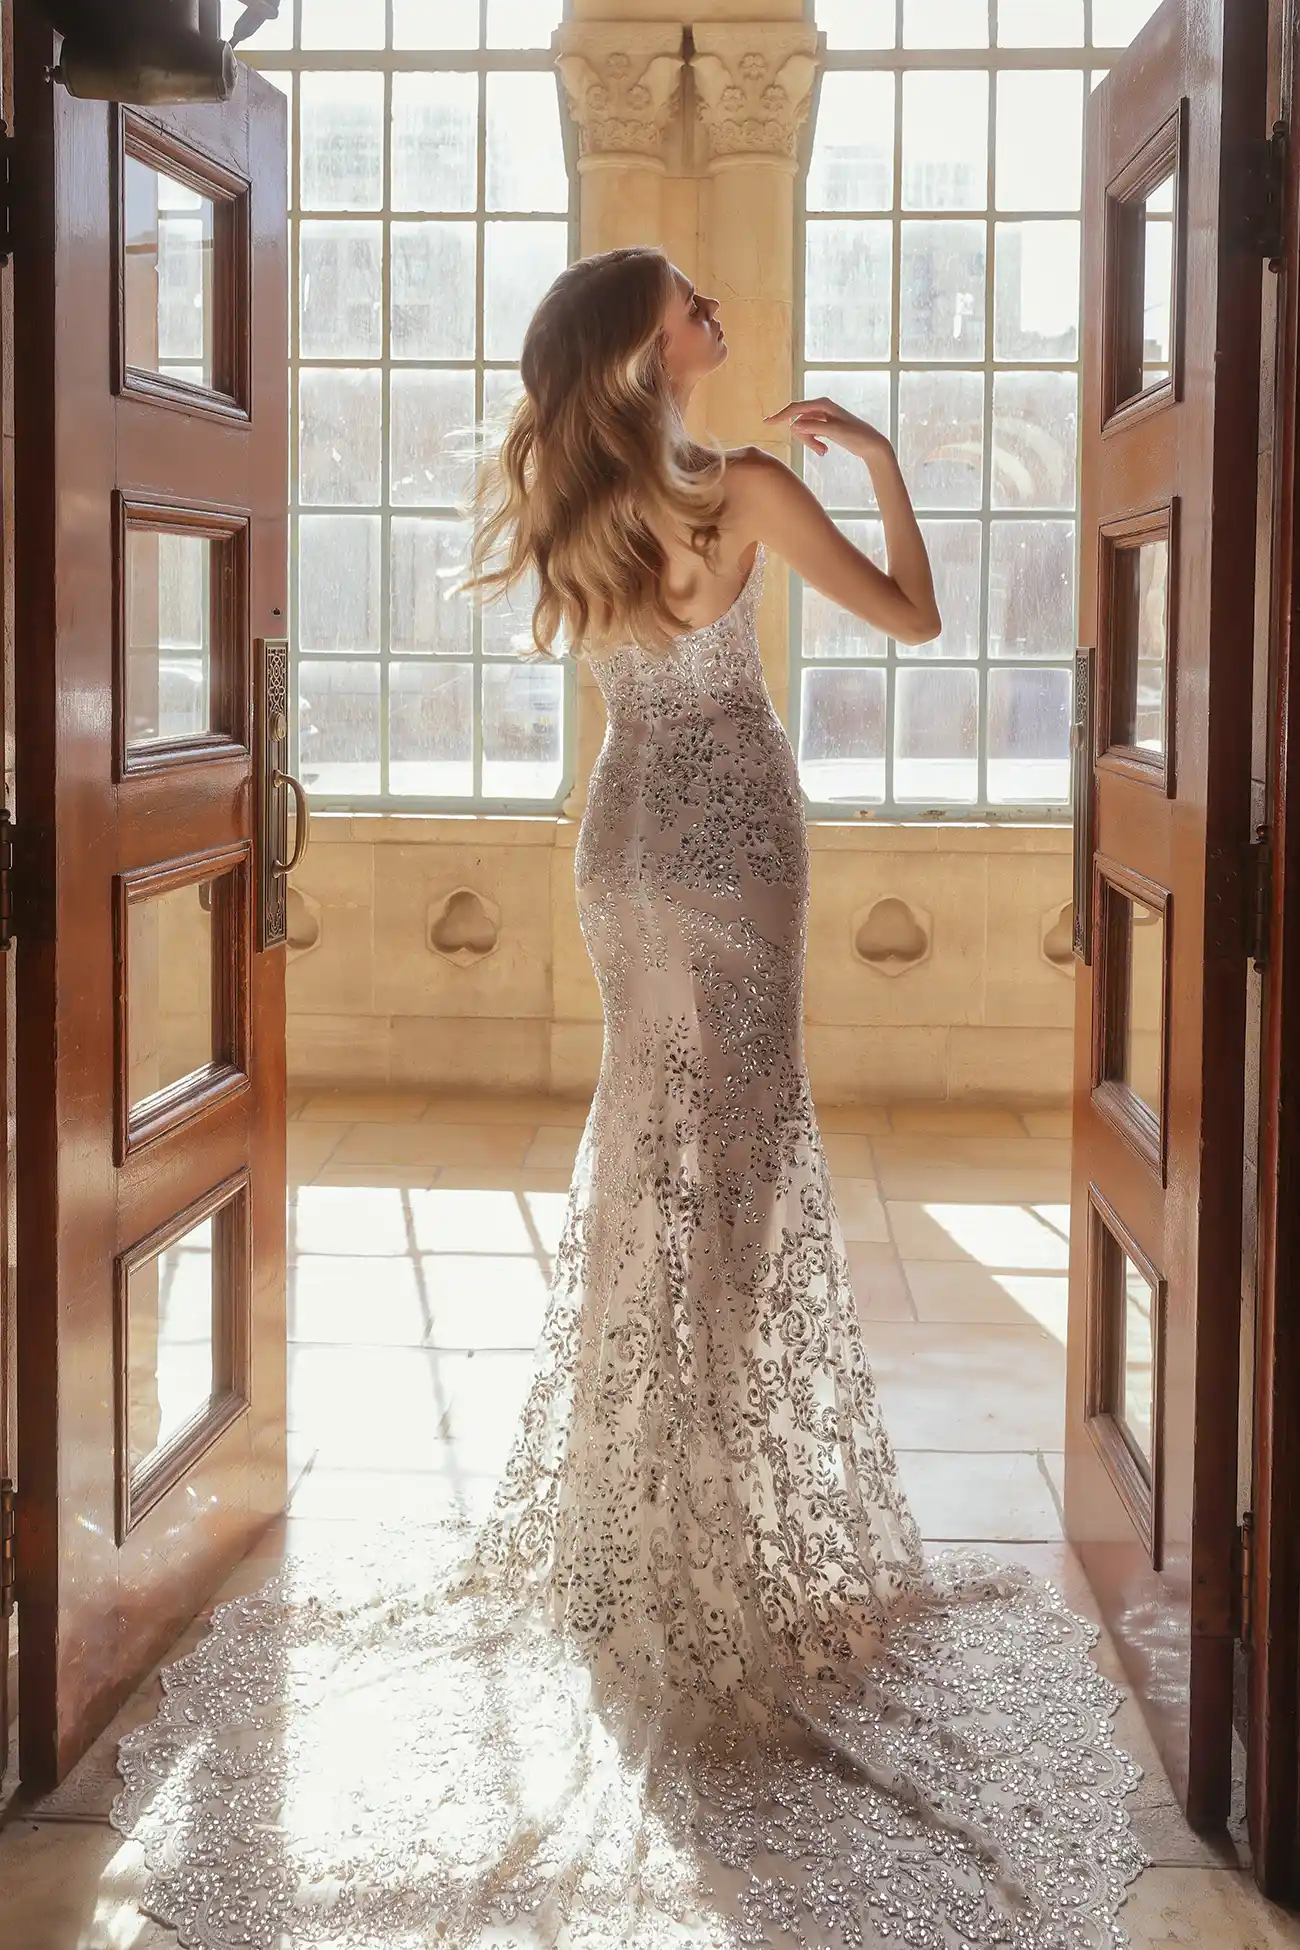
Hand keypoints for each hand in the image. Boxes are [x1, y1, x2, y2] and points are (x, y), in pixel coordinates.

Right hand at [763, 396, 892, 460]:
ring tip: (823, 452)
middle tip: (819, 450)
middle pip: (798, 421)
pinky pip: (810, 433)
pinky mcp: (824, 426)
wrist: (871, 444)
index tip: (766, 423)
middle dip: (804, 437)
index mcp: (823, 404)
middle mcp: (821, 407)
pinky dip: (813, 443)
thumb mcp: (834, 432)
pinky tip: (823, 451)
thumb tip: (793, 425)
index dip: (780, 415)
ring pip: (803, 429)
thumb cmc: (856, 436)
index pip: (796, 408)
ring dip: (809, 442)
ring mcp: (822, 417)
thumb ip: (814, 427)